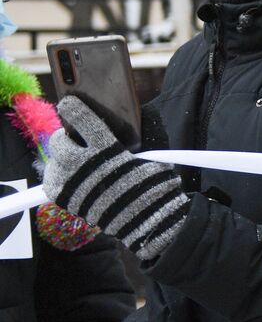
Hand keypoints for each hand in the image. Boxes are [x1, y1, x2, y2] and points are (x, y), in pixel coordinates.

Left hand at [43, 96, 188, 264]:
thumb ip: (139, 137)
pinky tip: (69, 175)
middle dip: (64, 137)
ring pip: (52, 160)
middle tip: (73, 138)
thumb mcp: (152, 156)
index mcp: (107, 150)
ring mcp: (71, 182)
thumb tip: (138, 117)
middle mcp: (84, 165)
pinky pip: (49, 180)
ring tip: (73, 160)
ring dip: (61, 158)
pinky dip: (57, 176)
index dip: (73, 109)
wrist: (145, 219)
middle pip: (59, 141)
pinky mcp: (63, 198)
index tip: (67, 102)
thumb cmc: (151, 185)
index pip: (83, 121)